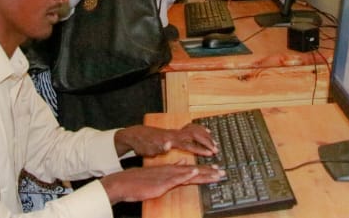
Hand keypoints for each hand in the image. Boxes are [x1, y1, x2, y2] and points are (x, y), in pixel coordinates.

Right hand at [100, 165, 224, 203]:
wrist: (123, 183)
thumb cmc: (139, 182)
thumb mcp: (158, 176)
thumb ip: (172, 170)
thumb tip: (184, 165)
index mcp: (171, 171)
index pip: (192, 170)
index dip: (206, 171)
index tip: (218, 171)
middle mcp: (171, 172)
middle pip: (194, 172)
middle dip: (210, 172)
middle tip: (224, 172)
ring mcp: (166, 176)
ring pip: (189, 174)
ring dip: (204, 173)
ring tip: (217, 173)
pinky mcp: (161, 182)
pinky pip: (176, 177)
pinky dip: (186, 174)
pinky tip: (194, 171)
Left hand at [115, 124, 216, 157]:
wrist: (136, 134)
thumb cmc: (143, 145)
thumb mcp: (149, 149)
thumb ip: (160, 147)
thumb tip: (168, 145)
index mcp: (171, 140)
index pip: (190, 144)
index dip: (201, 149)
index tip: (211, 153)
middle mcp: (175, 134)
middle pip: (196, 135)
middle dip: (207, 142)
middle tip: (216, 150)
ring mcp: (175, 131)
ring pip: (195, 130)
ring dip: (206, 136)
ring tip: (215, 142)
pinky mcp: (174, 131)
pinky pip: (191, 128)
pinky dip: (201, 129)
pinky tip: (207, 131)